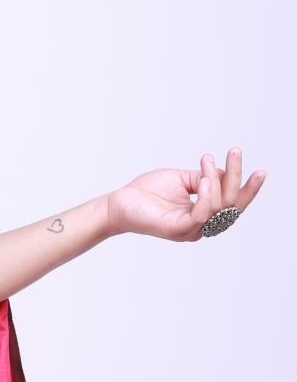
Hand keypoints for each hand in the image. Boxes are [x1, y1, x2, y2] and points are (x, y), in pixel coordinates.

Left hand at [107, 148, 265, 240]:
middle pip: (231, 205)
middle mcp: (200, 225)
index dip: (248, 189)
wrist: (120, 202)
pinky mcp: (177, 230)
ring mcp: (190, 230)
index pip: (233, 204)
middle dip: (237, 177)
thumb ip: (206, 177)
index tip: (260, 170)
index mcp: (204, 214)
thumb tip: (226, 172)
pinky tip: (204, 180)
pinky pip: (200, 214)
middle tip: (235, 151)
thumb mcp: (183, 178)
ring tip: (206, 162)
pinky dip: (206, 195)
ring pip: (218, 207)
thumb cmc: (149, 192)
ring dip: (217, 180)